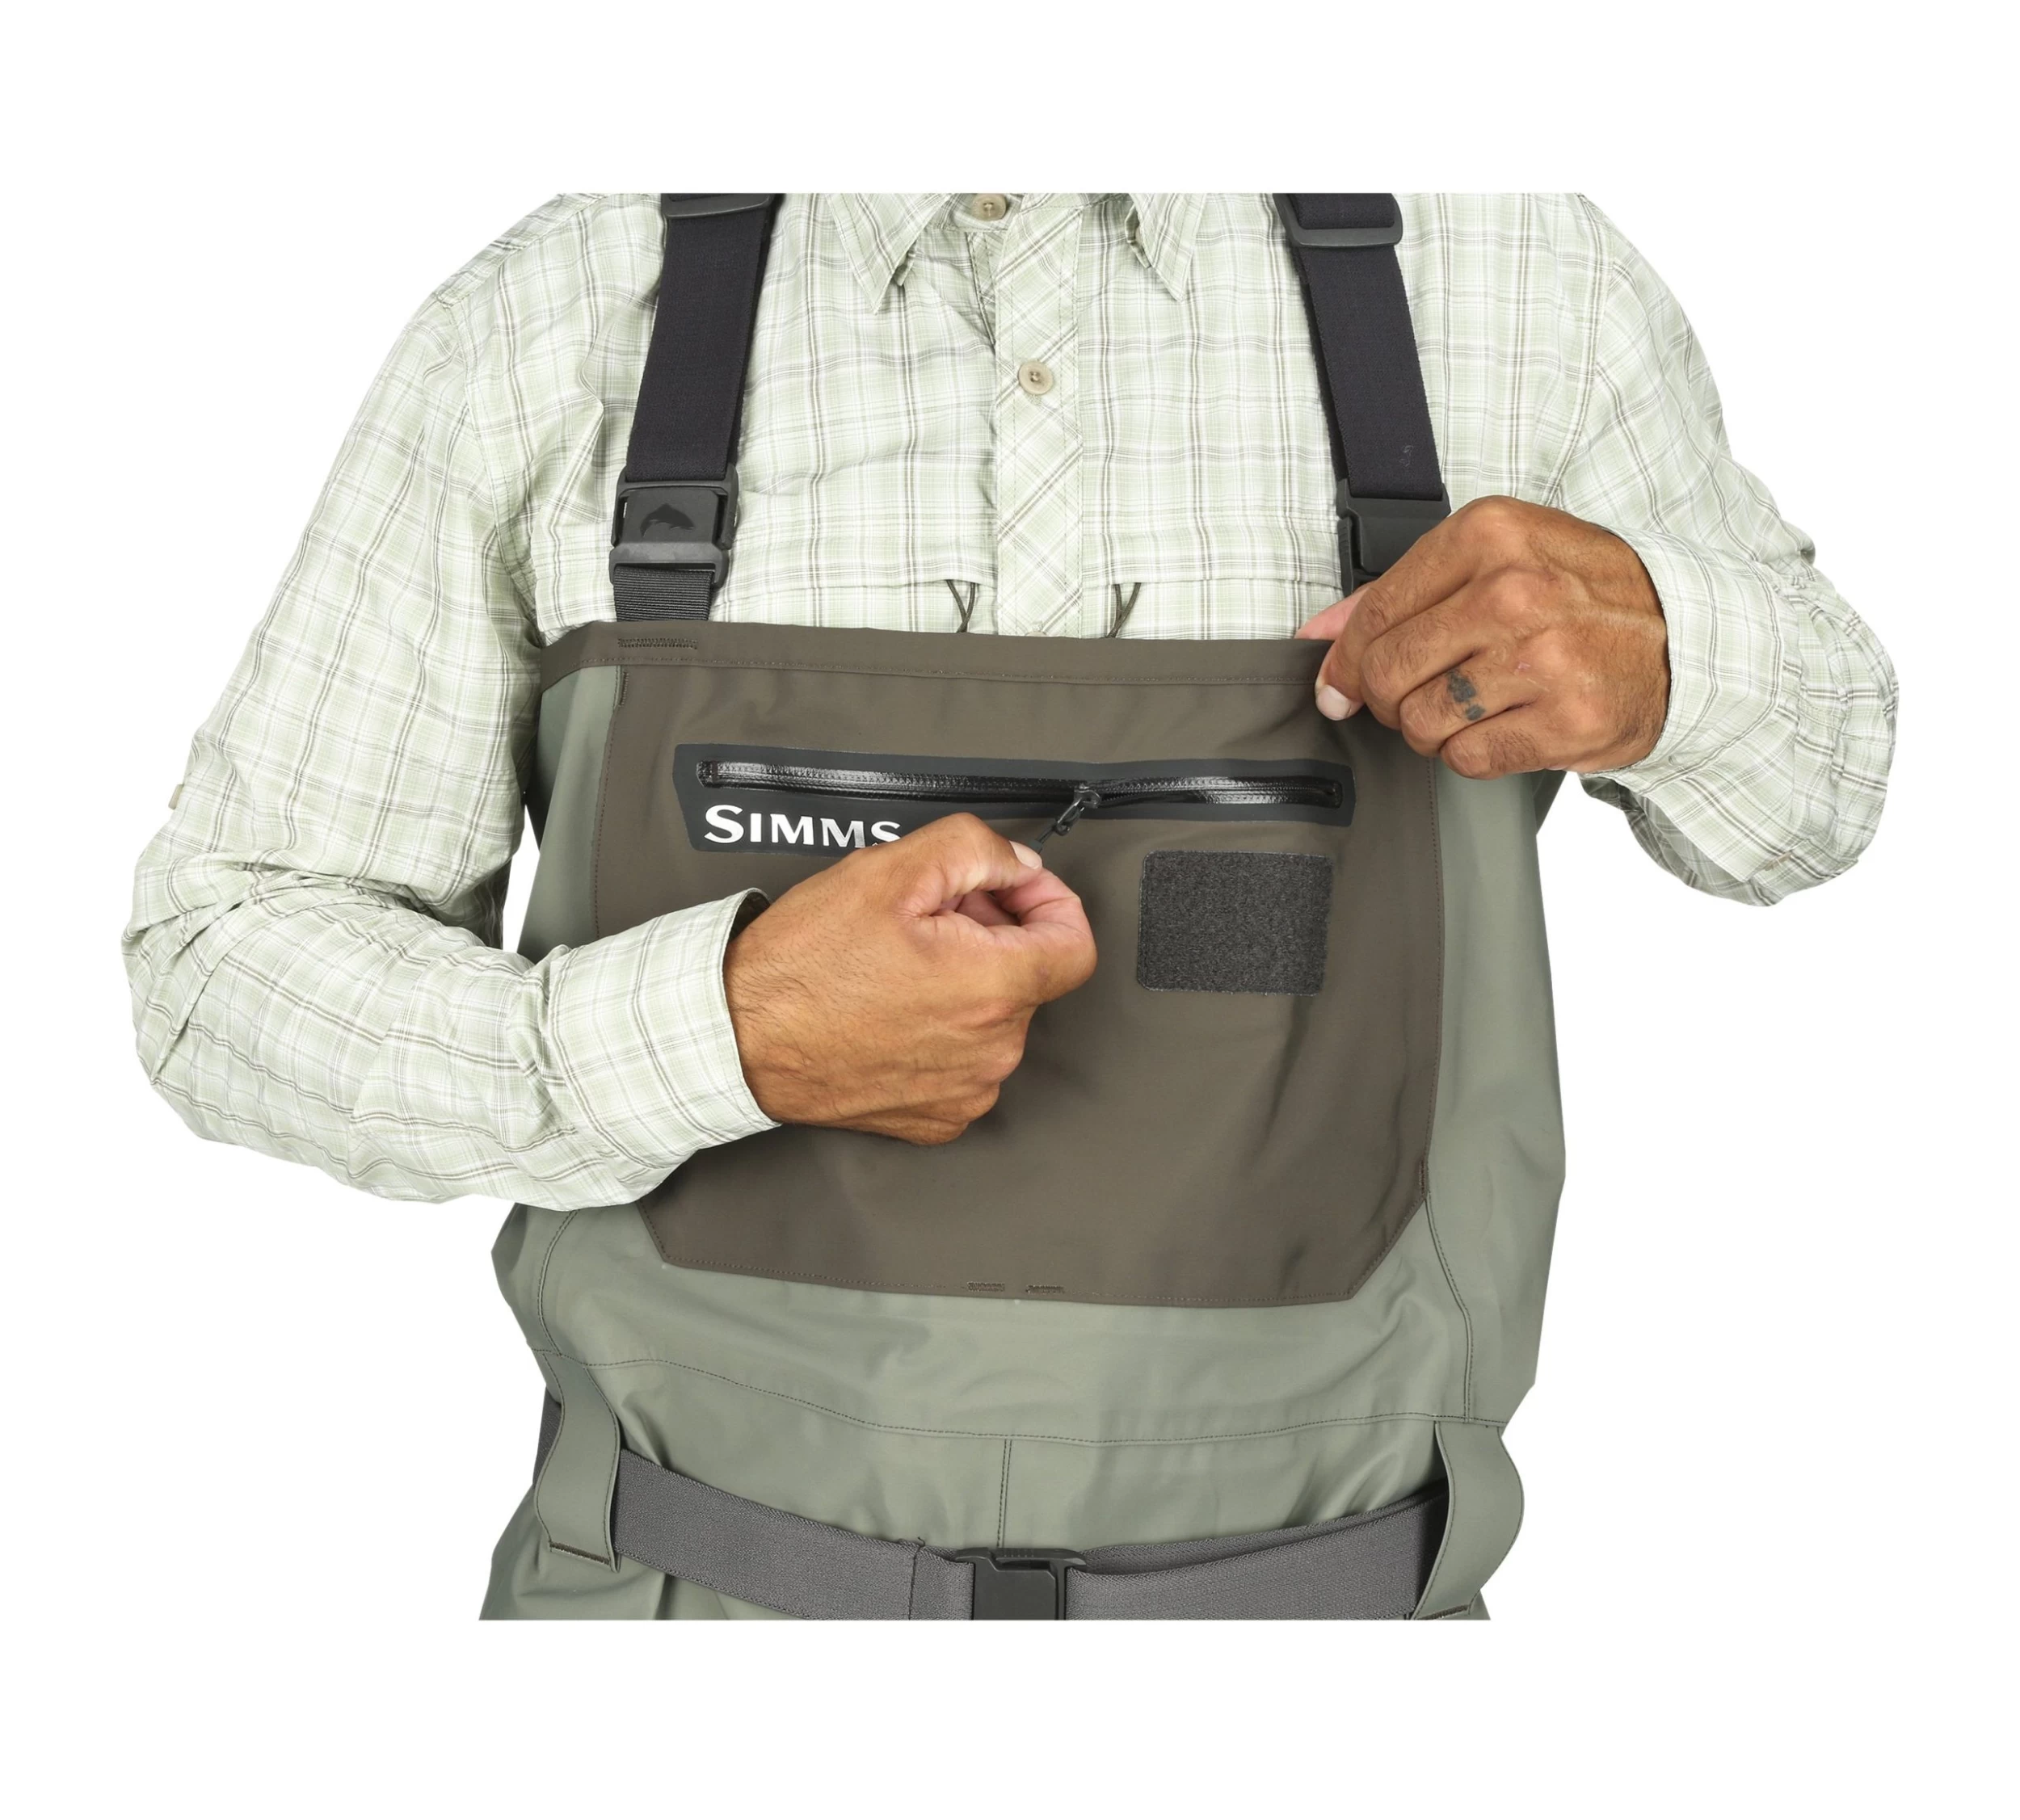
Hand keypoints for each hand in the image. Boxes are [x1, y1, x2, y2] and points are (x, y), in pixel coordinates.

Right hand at [722, 813, 1097, 1143]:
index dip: (1051, 903)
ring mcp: (967, 1091)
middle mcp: (991, 1050)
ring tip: (901, 963)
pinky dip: (945, 1030)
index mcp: (992, 988)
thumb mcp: (888, 871)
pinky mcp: (939, 1118)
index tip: (1018, 889)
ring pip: (997, 1018)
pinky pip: (967, 1062)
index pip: (1076, 944)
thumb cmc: (800, 967)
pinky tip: (895, 1008)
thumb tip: (1018, 865)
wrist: (737, 1042)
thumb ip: (974, 851)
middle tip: (930, 915)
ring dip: (968, 981)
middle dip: (993, 933)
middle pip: (1030, 976)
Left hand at [1296, 496, 1670, 776]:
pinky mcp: (1566, 721)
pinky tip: (1500, 726)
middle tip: (1408, 697)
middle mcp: (1515, 592)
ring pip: (1421, 722)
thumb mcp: (1499, 557)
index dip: (1343, 660)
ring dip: (1429, 728)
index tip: (1339, 682)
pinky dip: (1470, 753)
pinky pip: (1466, 759)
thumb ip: (1402, 591)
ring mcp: (1543, 659)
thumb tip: (1318, 634)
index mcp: (1490, 535)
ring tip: (1467, 708)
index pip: (1375, 612)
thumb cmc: (1582, 592)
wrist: (1683, 635)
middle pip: (1388, 671)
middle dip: (1384, 697)